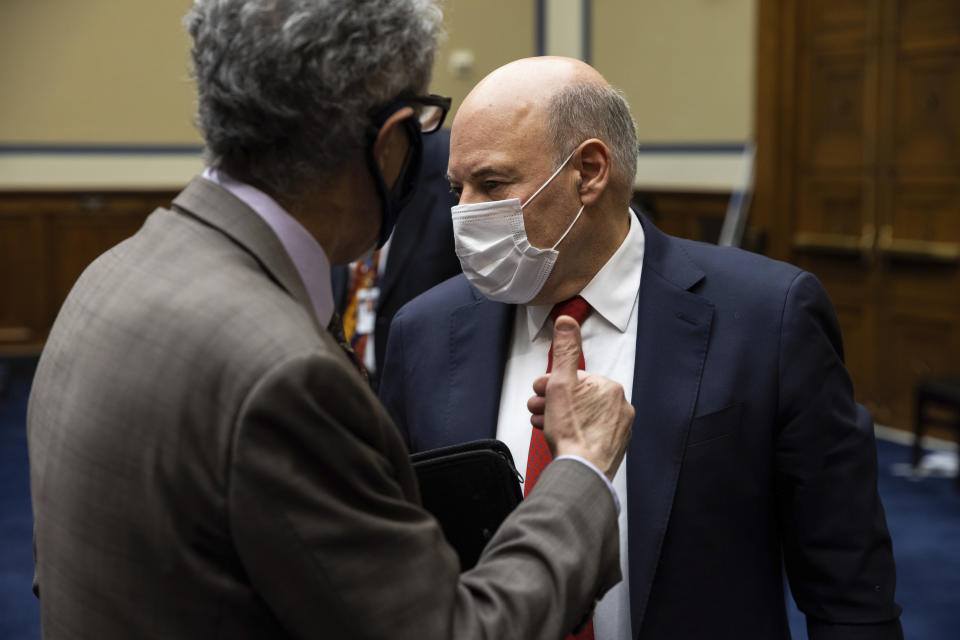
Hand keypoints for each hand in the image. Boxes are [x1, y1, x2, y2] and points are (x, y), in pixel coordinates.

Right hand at [526, 315, 632, 481]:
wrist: (581, 472)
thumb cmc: (572, 433)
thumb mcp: (561, 384)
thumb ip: (565, 351)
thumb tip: (567, 322)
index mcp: (610, 388)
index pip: (575, 378)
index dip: (552, 384)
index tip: (539, 392)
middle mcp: (620, 407)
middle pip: (578, 398)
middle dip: (553, 401)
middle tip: (538, 408)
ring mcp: (618, 429)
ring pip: (583, 416)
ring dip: (560, 417)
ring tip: (544, 425)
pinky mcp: (613, 447)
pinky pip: (590, 433)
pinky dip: (574, 432)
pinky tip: (559, 438)